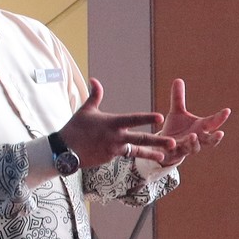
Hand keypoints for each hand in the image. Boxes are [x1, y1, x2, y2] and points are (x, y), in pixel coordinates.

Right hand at [55, 79, 173, 168]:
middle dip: (158, 141)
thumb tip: (94, 79)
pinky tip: (131, 153)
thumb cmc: (75, 128)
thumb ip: (95, 95)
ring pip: (136, 151)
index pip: (133, 119)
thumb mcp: (86, 110)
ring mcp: (113, 149)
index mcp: (111, 123)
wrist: (64, 150)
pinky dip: (129, 153)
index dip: (147, 118)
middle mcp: (115, 137)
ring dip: (151, 153)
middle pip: (140, 139)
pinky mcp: (110, 159)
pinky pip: (123, 155)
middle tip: (173, 142)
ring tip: (164, 156)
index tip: (160, 117)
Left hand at [155, 78, 228, 168]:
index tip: (227, 110)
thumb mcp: (176, 112)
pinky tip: (172, 143)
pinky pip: (175, 152)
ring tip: (192, 136)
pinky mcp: (174, 153)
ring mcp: (186, 147)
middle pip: (209, 141)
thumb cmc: (176, 129)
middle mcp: (196, 139)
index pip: (213, 122)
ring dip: (194, 142)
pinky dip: (174, 148)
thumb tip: (178, 79)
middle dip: (215, 138)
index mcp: (200, 127)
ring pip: (194, 148)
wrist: (164, 147)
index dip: (220, 117)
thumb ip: (178, 98)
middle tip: (221, 133)